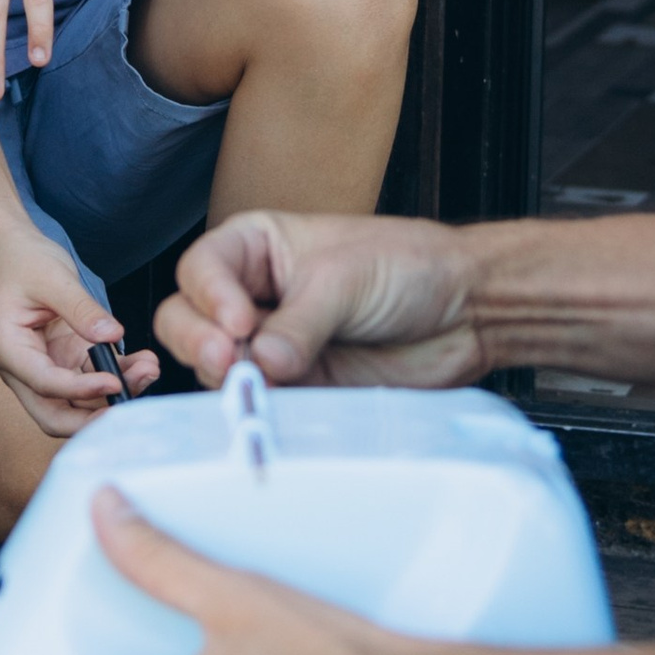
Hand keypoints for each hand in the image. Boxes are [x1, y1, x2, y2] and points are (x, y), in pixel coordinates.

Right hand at [0, 223, 157, 433]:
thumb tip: (112, 337)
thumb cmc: (22, 261)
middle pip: (54, 415)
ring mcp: (43, 367)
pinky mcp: (63, 361)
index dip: (80, 389)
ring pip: (76, 403)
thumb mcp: (53, 278)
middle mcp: (21, 368)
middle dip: (94, 417)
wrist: (10, 250)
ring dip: (112, 396)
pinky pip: (90, 381)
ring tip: (148, 369)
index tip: (115, 382)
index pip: (44, 382)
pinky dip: (116, 377)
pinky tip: (142, 363)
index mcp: (6, 348)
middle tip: (131, 403)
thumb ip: (82, 309)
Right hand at [159, 209, 488, 388]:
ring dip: (226, 378)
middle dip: (199, 341)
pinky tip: (274, 405)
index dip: (209, 296)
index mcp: (256, 248)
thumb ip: (301, 321)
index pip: (201, 269)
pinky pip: (258, 400)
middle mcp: (254, 295)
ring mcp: (271, 344)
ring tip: (258, 383)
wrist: (466, 311)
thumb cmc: (409, 267)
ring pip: (214, 367)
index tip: (239, 321)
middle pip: (188, 319)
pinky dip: (257, 406)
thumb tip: (262, 362)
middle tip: (229, 359)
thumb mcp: (346, 278)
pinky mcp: (296, 385)